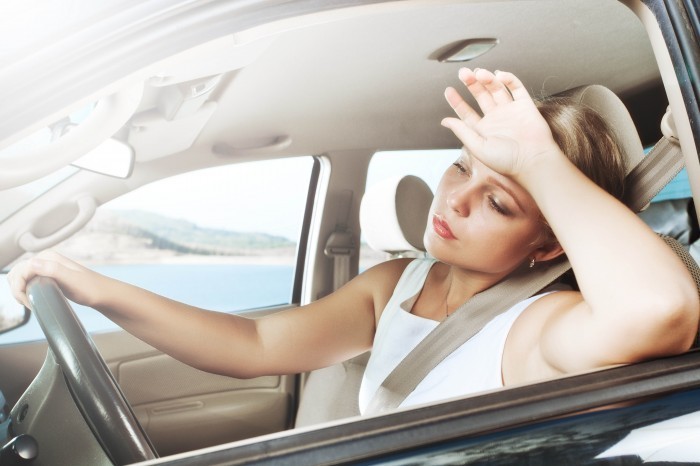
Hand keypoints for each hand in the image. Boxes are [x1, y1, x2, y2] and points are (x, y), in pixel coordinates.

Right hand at [7, 250, 99, 308]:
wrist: (102, 293)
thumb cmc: (90, 288)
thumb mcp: (72, 280)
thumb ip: (53, 270)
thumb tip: (31, 263)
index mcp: (47, 257)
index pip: (19, 271)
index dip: (19, 289)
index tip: (29, 303)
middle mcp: (44, 259)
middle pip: (16, 273)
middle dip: (17, 290)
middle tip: (29, 304)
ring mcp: (45, 268)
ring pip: (19, 278)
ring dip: (19, 291)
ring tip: (30, 304)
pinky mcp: (47, 276)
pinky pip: (27, 282)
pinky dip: (24, 291)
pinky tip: (33, 300)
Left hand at [441, 68, 561, 179]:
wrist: (533, 160)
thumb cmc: (506, 160)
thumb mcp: (478, 147)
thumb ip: (462, 131)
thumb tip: (444, 121)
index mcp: (483, 130)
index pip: (466, 113)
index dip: (457, 102)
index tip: (448, 90)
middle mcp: (495, 119)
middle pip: (481, 96)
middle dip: (471, 84)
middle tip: (463, 73)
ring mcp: (510, 111)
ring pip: (496, 89)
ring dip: (487, 79)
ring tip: (480, 72)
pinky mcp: (525, 105)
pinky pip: (516, 88)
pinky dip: (508, 79)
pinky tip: (499, 75)